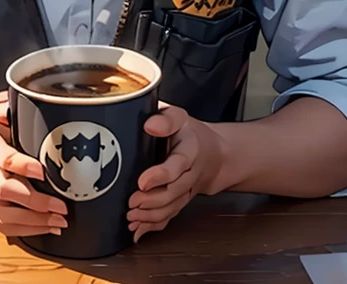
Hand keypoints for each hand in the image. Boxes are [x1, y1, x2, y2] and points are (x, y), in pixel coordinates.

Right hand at [0, 92, 67, 237]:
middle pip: (4, 189)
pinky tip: (44, 226)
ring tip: (58, 219)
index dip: (23, 165)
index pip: (2, 156)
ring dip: (34, 220)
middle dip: (35, 201)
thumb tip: (22, 98)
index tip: (43, 170)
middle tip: (61, 203)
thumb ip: (3, 106)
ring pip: (4, 213)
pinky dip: (24, 229)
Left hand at [127, 104, 224, 242]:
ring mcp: (187, 190)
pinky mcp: (181, 201)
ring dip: (151, 215)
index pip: (178, 164)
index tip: (142, 182)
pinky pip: (170, 215)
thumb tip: (150, 124)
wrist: (214, 153)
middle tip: (131, 202)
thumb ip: (166, 118)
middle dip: (151, 200)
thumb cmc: (189, 133)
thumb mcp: (179, 116)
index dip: (161, 175)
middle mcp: (190, 173)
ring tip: (131, 216)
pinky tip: (138, 229)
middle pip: (174, 191)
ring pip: (172, 207)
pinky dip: (154, 225)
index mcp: (190, 149)